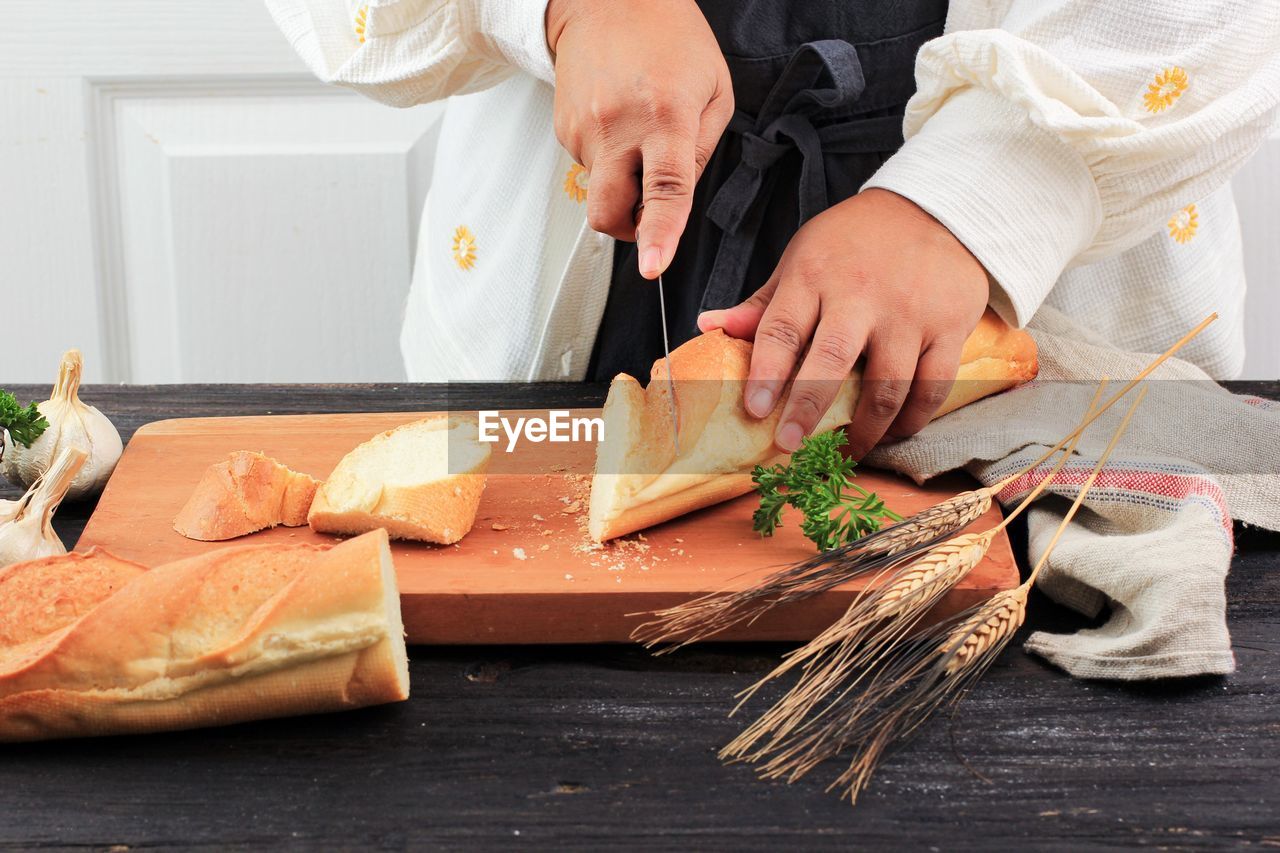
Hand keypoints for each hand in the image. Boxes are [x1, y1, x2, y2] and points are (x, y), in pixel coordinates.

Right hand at [546, 0, 732, 277]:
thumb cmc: (671, 38)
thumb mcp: (714, 89)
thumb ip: (702, 151)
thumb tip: (678, 200)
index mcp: (665, 115)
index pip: (664, 189)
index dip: (659, 234)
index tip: (653, 267)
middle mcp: (617, 125)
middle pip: (609, 211)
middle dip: (630, 229)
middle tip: (649, 208)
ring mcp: (583, 129)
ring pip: (601, 191)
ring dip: (622, 183)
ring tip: (638, 135)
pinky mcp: (563, 130)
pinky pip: (588, 168)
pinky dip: (608, 161)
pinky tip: (619, 124)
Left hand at [698, 189, 989, 456]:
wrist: (934, 207)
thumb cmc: (854, 242)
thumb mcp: (802, 258)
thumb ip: (762, 303)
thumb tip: (709, 327)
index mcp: (813, 276)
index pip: (782, 328)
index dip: (766, 373)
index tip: (754, 410)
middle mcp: (861, 295)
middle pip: (831, 360)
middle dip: (807, 409)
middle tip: (789, 445)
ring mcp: (908, 312)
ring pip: (887, 385)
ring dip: (866, 429)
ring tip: (846, 452)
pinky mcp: (949, 326)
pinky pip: (933, 385)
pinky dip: (914, 417)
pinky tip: (895, 430)